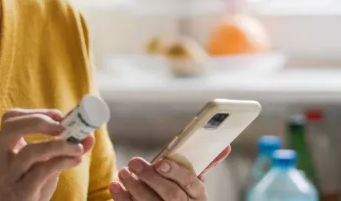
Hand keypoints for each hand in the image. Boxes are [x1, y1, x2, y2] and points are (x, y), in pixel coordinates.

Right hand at [0, 109, 92, 200]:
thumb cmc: (32, 187)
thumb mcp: (46, 164)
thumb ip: (65, 149)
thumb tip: (89, 135)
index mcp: (5, 148)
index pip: (10, 119)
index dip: (34, 112)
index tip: (58, 116)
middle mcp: (2, 160)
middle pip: (10, 129)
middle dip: (39, 122)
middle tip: (63, 127)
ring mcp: (10, 176)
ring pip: (30, 152)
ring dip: (59, 145)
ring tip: (78, 147)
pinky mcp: (21, 192)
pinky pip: (40, 172)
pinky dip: (62, 162)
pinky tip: (75, 161)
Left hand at [109, 146, 230, 200]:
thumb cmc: (183, 196)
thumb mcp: (194, 184)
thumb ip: (205, 164)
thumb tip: (225, 146)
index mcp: (198, 196)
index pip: (190, 183)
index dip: (175, 173)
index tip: (160, 162)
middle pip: (170, 195)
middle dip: (151, 178)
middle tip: (134, 162)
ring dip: (134, 187)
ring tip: (123, 172)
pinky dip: (123, 199)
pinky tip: (115, 187)